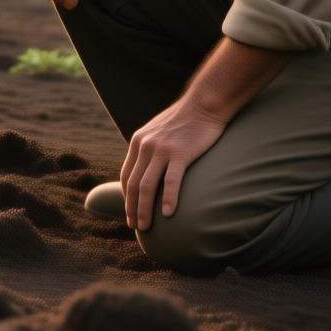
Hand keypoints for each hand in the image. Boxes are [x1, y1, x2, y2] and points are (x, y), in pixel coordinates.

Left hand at [119, 97, 227, 230]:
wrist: (204, 103)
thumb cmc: (185, 120)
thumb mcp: (158, 131)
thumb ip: (150, 148)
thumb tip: (147, 169)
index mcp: (138, 142)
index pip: (126, 175)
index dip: (126, 197)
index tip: (130, 212)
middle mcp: (146, 146)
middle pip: (134, 184)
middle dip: (131, 208)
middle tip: (135, 226)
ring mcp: (162, 150)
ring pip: (147, 186)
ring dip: (144, 210)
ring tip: (146, 227)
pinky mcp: (181, 153)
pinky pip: (171, 181)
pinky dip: (169, 199)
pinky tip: (169, 215)